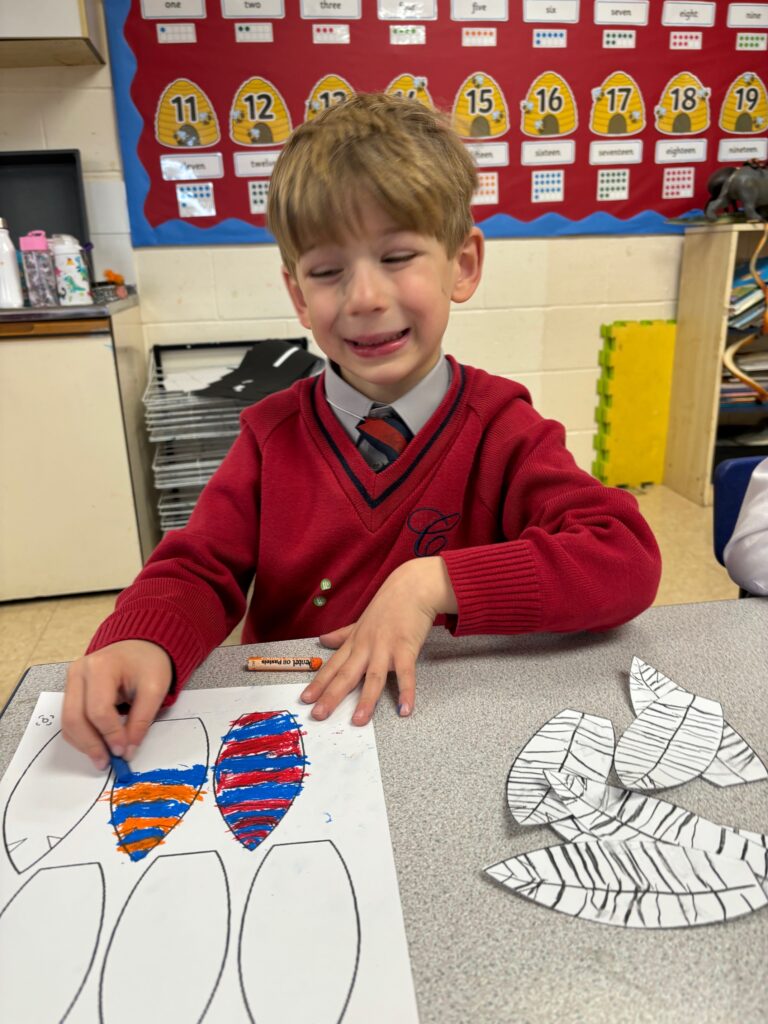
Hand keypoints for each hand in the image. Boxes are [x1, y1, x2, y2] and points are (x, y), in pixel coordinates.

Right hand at [62, 640, 172, 769]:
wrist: (142, 646)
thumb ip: (141, 721)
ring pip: (68, 721)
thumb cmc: (149, 664)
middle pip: (75, 718)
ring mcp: (71, 680)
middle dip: (91, 744)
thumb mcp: (155, 689)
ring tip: (102, 759)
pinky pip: (70, 719)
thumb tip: (127, 751)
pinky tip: (97, 745)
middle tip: (107, 763)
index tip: (122, 751)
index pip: (98, 710)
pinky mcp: (71, 690)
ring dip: (84, 744)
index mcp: (101, 666)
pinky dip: (81, 736)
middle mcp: (78, 672)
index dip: (110, 734)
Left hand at [301, 557, 456, 726]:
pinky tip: (405, 709)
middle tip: (319, 715)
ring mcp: (385, 647)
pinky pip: (405, 674)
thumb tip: (322, 640)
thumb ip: (343, 634)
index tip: (306, 699)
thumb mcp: (361, 621)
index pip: (333, 666)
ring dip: (366, 700)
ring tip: (359, 721)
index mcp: (355, 642)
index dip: (319, 683)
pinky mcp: (406, 648)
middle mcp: (366, 646)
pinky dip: (406, 692)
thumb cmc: (388, 605)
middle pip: (346, 674)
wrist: (412, 587)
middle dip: (331, 696)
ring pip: (373, 678)